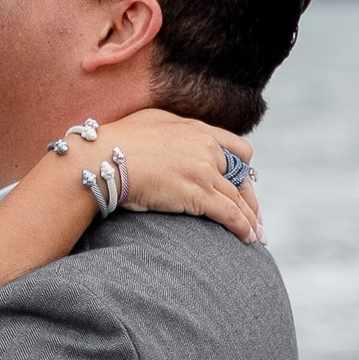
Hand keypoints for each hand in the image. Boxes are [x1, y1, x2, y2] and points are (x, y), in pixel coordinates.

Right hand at [96, 107, 262, 241]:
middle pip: (242, 176)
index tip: (243, 184)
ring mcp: (203, 171)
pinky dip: (242, 227)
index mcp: (196, 129)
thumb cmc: (116, 141)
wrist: (103, 158)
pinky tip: (247, 238)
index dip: (242, 168)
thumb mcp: (151, 122)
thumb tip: (172, 137)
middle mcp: (205, 147)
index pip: (236, 147)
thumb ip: (171, 129)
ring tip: (255, 235)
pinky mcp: (197, 194)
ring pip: (238, 198)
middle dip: (250, 198)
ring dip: (250, 218)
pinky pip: (229, 214)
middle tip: (255, 215)